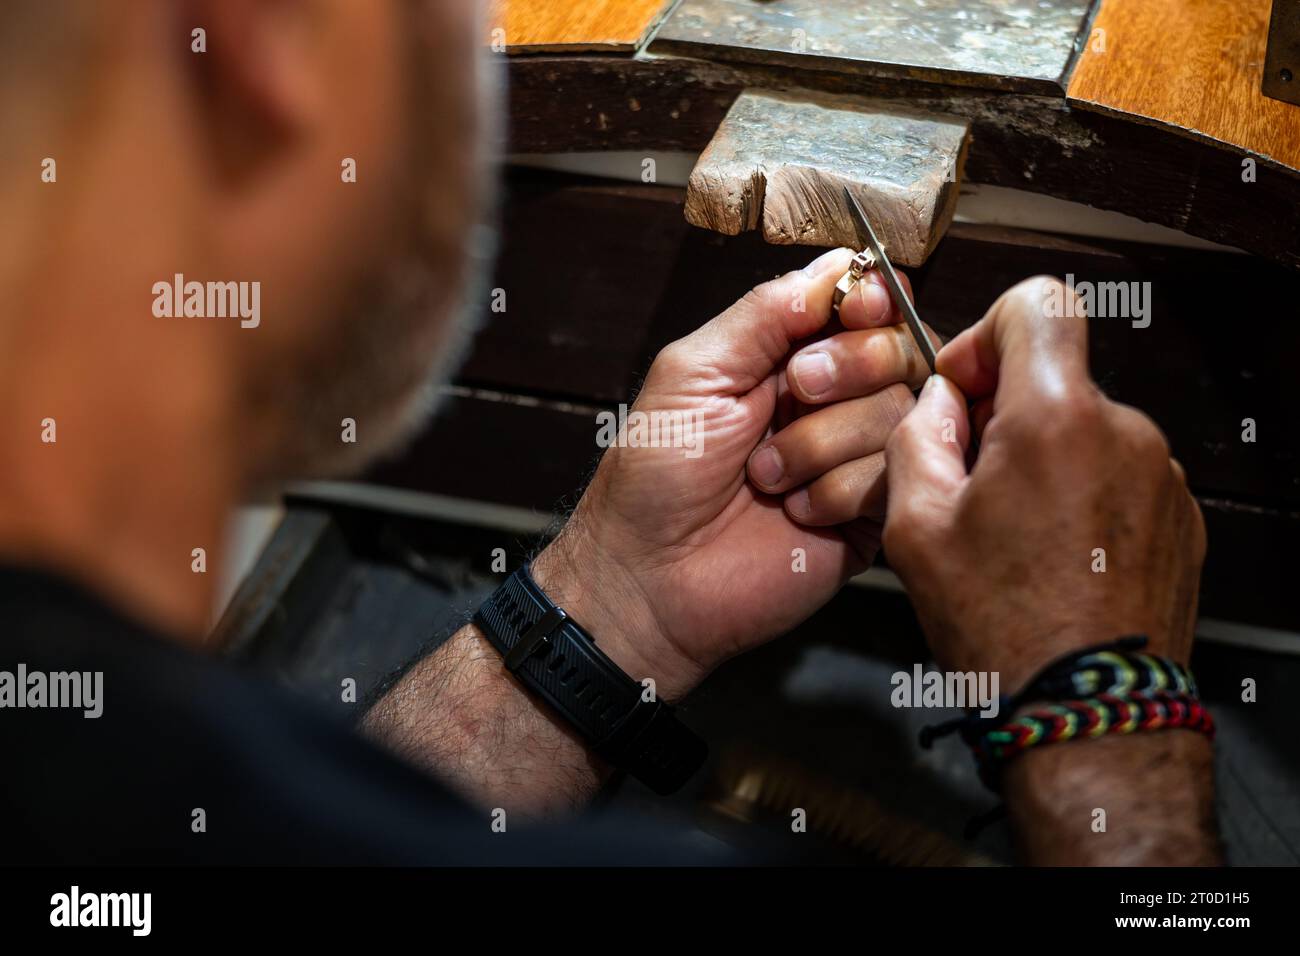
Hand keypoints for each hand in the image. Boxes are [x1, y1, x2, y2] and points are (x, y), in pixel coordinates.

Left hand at [533, 248, 918, 700]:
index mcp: (788, 357)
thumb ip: (767, 312)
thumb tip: (841, 263)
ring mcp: (855, 458)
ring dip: (823, 442)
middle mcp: (832, 402)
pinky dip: (837, 491)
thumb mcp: (695, 371)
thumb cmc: (655, 477)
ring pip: (898, 413)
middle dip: (846, 367)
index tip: (854, 309)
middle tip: (795, 393)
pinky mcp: (870, 515)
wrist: (649, 578)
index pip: (866, 303)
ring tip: (768, 477)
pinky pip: (893, 476)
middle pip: (899, 350)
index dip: (871, 299)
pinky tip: (794, 511)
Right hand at [881, 276, 1205, 692]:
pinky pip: (1121, 475)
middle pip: (1057, 377)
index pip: (1037, 304)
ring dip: (1045, 460)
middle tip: (968, 487)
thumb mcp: (914, 527)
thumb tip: (941, 404)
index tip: (965, 391)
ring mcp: (1164, 476)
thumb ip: (918, 437)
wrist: (1089, 712)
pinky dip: (1083, 496)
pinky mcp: (1183, 517)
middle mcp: (1125, 431)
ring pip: (1087, 430)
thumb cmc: (1000, 626)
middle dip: (1005, 415)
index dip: (986, 333)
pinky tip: (1053, 558)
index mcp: (1055, 418)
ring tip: (1011, 536)